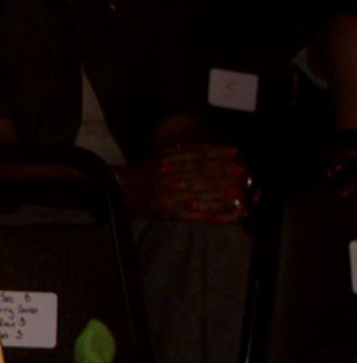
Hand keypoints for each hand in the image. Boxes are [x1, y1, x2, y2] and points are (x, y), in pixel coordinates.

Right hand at [123, 142, 248, 223]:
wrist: (119, 189)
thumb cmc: (141, 172)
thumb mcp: (160, 156)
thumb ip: (181, 153)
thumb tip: (207, 148)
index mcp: (167, 162)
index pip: (197, 157)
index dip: (218, 155)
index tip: (235, 154)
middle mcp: (169, 177)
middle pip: (201, 175)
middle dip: (223, 173)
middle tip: (242, 173)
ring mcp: (169, 196)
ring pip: (198, 194)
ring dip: (219, 194)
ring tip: (237, 192)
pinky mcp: (167, 212)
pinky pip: (189, 214)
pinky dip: (204, 214)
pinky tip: (219, 214)